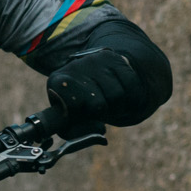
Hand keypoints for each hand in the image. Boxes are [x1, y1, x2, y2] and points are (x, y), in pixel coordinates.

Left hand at [46, 47, 163, 127]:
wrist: (90, 75)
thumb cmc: (77, 103)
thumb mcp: (68, 119)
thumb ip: (75, 132)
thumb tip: (100, 132)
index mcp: (58, 83)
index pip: (73, 104)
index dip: (82, 115)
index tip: (81, 113)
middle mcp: (76, 67)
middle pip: (99, 105)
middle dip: (103, 115)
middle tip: (99, 111)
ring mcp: (96, 61)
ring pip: (118, 96)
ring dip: (118, 108)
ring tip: (109, 104)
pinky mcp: (115, 58)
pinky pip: (132, 86)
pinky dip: (132, 99)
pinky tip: (121, 96)